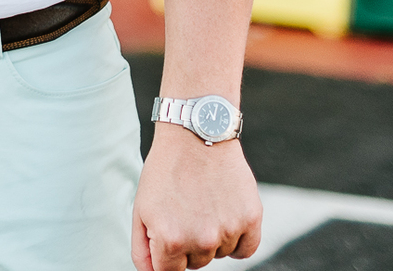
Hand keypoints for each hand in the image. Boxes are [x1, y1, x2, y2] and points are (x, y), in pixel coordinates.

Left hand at [131, 132, 259, 269]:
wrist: (196, 134)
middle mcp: (201, 240)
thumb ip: (142, 251)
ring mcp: (228, 230)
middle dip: (188, 242)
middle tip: (185, 209)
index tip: (169, 231)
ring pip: (219, 254)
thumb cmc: (165, 171)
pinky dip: (237, 240)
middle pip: (196, 263)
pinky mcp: (251, 219)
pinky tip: (225, 215)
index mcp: (170, 240)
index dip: (167, 252)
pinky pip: (245, 250)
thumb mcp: (141, 209)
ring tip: (203, 202)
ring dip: (212, 237)